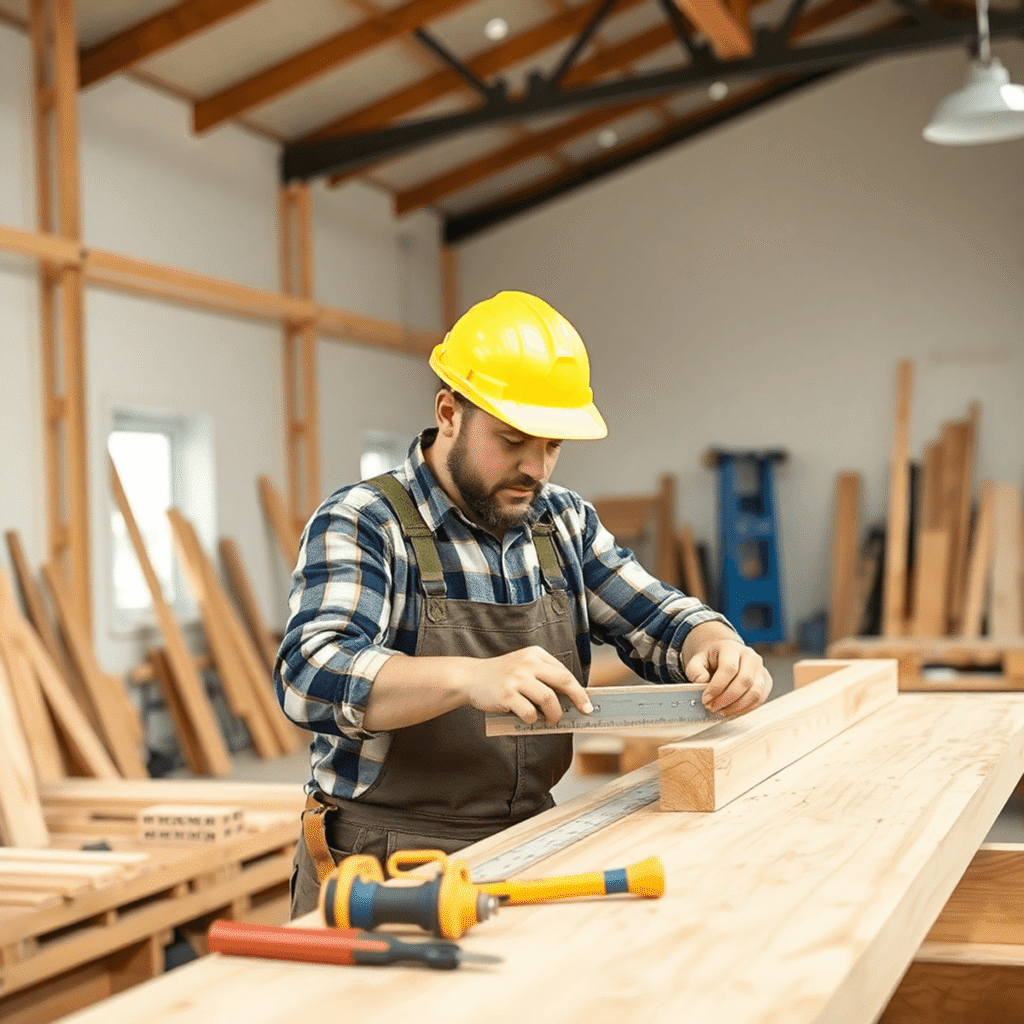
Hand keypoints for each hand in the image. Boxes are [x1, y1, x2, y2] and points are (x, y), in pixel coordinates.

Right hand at [463, 646, 591, 725]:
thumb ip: (544, 677)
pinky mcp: (506, 694)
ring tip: (551, 719)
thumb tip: (570, 700)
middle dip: (578, 698)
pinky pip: (528, 712)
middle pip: (563, 681)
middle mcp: (528, 663)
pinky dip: (532, 719)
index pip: (564, 672)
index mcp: (535, 654)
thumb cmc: (502, 676)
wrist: (471, 677)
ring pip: (548, 698)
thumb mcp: (524, 666)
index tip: (587, 703)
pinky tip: (529, 718)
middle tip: (583, 711)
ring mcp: (516, 678)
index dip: (579, 690)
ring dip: (553, 713)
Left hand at [684, 639, 771, 717]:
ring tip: (721, 711)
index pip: (729, 668)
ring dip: (737, 707)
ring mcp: (760, 669)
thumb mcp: (697, 661)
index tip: (706, 699)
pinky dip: (746, 709)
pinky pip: (760, 699)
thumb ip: (695, 670)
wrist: (724, 656)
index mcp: (731, 647)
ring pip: (755, 692)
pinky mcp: (766, 681)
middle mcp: (750, 656)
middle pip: (744, 681)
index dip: (717, 687)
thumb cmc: (711, 660)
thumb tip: (702, 681)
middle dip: (726, 699)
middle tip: (712, 707)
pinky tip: (732, 711)